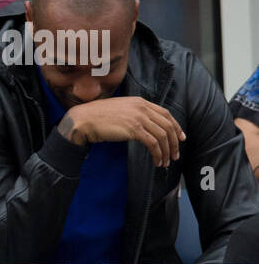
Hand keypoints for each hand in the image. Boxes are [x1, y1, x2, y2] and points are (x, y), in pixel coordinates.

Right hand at [61, 97, 184, 166]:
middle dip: (174, 142)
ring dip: (167, 151)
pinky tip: (156, 161)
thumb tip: (142, 125)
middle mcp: (142, 108)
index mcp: (140, 101)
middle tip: (175, 154)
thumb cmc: (96, 117)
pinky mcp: (134, 129)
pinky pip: (153, 143)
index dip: (176, 127)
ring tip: (165, 162)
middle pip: (168, 125)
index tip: (180, 138)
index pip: (166, 114)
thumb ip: (133, 113)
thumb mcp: (119, 110)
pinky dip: (158, 154)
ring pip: (163, 136)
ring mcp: (138, 117)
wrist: (83, 119)